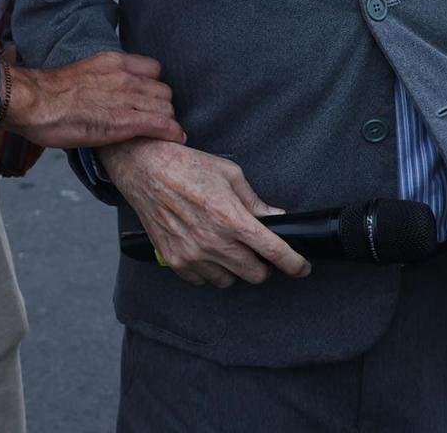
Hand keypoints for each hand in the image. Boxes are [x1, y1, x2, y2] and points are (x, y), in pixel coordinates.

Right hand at [4, 51, 184, 150]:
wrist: (34, 102)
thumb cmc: (47, 93)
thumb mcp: (81, 74)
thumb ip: (100, 80)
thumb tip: (101, 93)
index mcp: (114, 62)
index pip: (153, 69)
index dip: (153, 86)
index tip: (148, 98)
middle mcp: (125, 76)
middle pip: (163, 90)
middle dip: (161, 105)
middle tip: (154, 119)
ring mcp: (128, 98)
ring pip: (166, 108)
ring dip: (167, 120)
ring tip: (162, 132)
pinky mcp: (127, 121)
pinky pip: (163, 125)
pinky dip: (172, 132)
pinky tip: (176, 138)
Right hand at [99, 138, 309, 287]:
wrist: (144, 169)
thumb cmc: (186, 167)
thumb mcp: (229, 175)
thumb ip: (255, 201)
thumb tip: (276, 217)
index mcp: (231, 218)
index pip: (273, 252)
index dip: (294, 263)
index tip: (301, 267)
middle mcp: (213, 241)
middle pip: (255, 273)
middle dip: (264, 264)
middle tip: (257, 249)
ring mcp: (192, 255)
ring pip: (230, 280)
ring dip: (235, 267)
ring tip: (227, 246)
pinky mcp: (175, 260)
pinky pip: (204, 280)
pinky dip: (211, 269)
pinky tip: (207, 249)